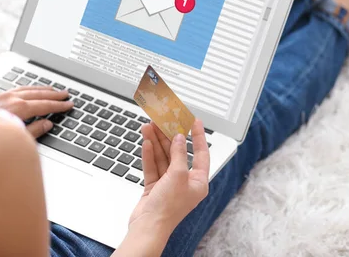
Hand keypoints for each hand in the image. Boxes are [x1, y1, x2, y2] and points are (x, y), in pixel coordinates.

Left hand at [0, 86, 72, 137]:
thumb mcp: (18, 138)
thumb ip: (34, 130)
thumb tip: (47, 124)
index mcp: (21, 108)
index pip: (46, 105)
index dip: (59, 105)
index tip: (69, 105)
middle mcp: (12, 99)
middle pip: (39, 94)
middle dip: (54, 94)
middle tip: (66, 94)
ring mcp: (3, 97)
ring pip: (28, 89)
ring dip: (42, 89)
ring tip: (52, 89)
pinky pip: (17, 89)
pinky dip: (28, 88)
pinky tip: (30, 90)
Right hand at [127, 120, 209, 241]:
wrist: (147, 227)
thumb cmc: (167, 209)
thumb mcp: (178, 175)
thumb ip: (179, 154)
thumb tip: (180, 138)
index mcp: (198, 182)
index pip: (201, 154)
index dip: (198, 136)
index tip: (195, 122)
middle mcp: (184, 182)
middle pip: (178, 153)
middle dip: (170, 137)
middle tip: (164, 121)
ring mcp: (168, 184)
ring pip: (163, 158)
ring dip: (157, 142)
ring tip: (149, 127)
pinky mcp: (154, 187)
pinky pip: (153, 166)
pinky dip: (149, 154)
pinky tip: (147, 142)